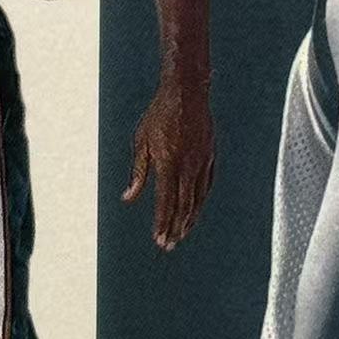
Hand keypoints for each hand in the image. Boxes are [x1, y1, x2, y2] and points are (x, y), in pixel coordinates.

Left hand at [122, 76, 214, 249]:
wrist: (187, 92)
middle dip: (175, 228)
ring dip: (189, 219)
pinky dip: (200, 202)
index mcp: (168, 163)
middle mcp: (188, 166)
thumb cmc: (159, 115)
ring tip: (181, 235)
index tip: (158, 240)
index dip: (162, 223)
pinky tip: (195, 211)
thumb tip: (128, 198)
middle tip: (168, 246)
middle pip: (183, 206)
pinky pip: (206, 186)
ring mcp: (202, 162)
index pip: (165, 202)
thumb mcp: (142, 142)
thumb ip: (138, 173)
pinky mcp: (210, 157)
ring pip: (197, 199)